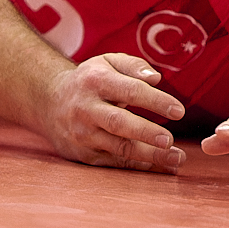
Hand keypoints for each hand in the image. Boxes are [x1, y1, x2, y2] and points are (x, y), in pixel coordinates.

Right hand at [41, 53, 188, 173]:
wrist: (49, 101)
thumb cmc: (89, 80)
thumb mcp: (107, 62)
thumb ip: (133, 66)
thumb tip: (156, 78)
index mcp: (95, 81)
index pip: (129, 91)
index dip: (155, 101)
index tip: (179, 111)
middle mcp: (86, 108)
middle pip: (119, 123)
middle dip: (146, 132)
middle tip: (170, 140)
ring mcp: (83, 134)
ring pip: (118, 147)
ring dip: (150, 156)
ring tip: (176, 159)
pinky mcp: (83, 154)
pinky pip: (114, 162)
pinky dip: (138, 165)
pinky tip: (160, 165)